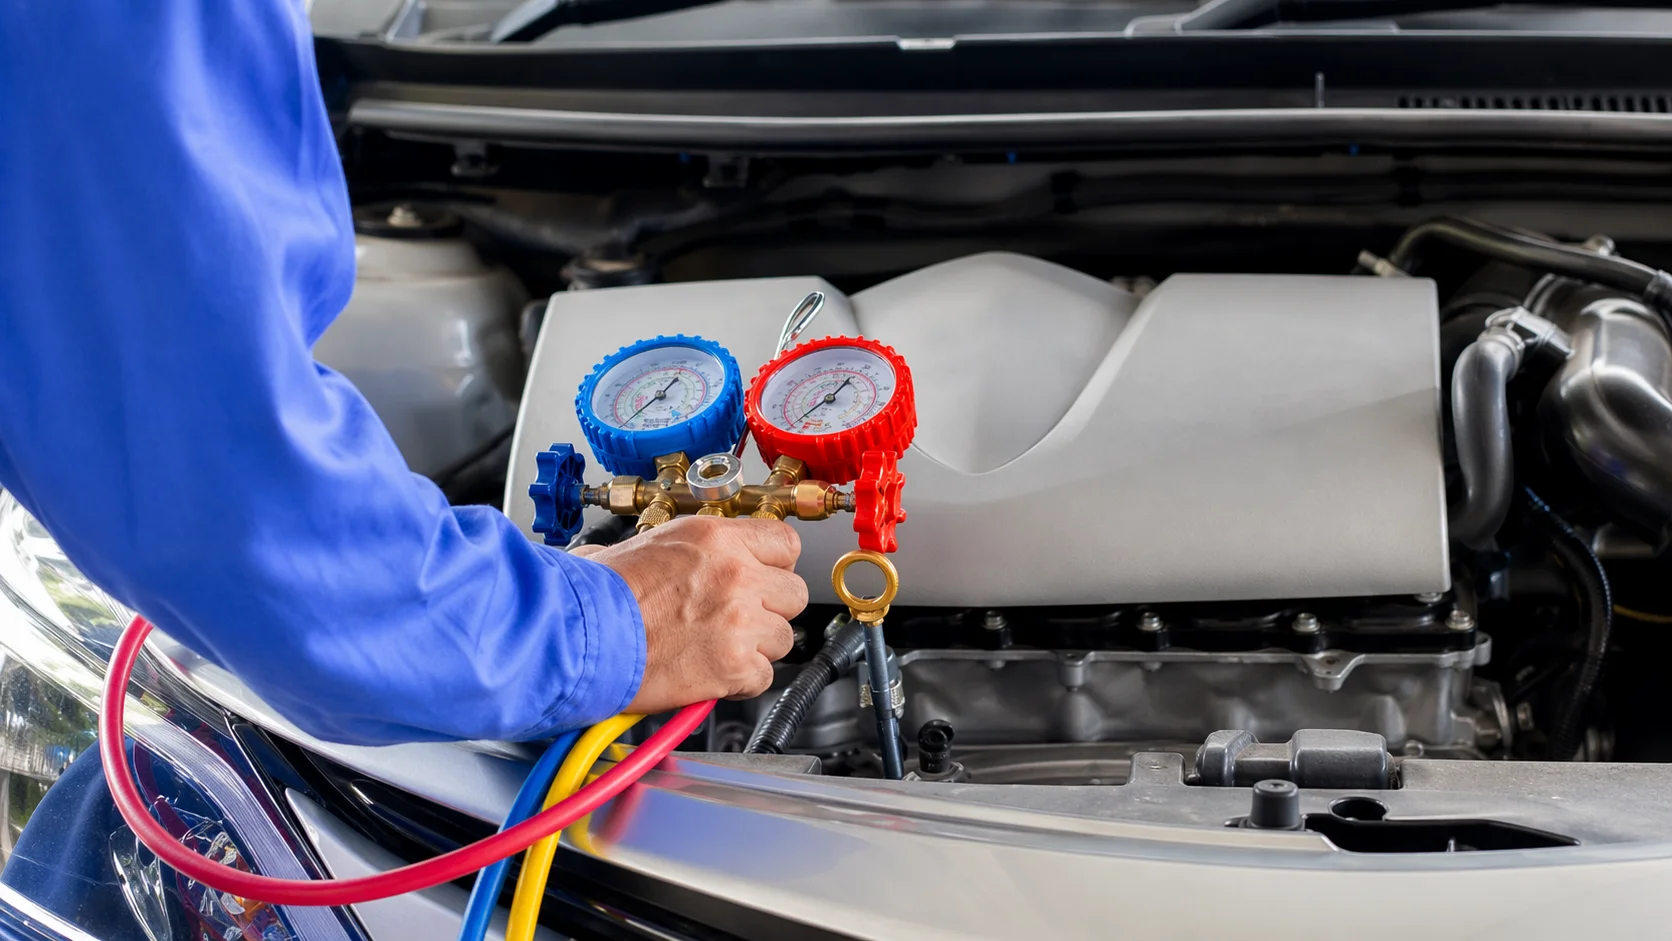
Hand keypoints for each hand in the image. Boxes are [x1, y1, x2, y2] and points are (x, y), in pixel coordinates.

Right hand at [572, 516, 806, 712]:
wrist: (576, 636)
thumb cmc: (594, 594)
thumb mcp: (643, 544)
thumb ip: (682, 549)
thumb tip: (680, 556)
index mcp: (714, 538)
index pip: (785, 543)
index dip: (776, 564)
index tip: (764, 576)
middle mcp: (735, 574)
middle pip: (793, 593)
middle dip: (771, 608)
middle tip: (739, 618)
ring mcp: (739, 620)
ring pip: (782, 638)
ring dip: (756, 647)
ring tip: (715, 648)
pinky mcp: (733, 665)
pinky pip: (763, 677)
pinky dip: (740, 682)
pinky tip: (710, 675)